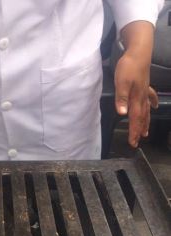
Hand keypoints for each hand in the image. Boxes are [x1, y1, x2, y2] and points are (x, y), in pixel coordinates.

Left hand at [115, 21, 157, 147]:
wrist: (139, 51)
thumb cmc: (128, 66)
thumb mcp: (121, 82)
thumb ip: (121, 98)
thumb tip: (122, 113)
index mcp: (136, 98)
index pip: (134, 118)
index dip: (133, 131)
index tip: (133, 143)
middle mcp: (142, 96)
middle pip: (141, 117)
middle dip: (139, 130)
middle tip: (137, 141)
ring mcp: (144, 90)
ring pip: (146, 110)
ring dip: (145, 121)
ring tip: (146, 131)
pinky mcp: (144, 84)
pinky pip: (149, 97)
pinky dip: (152, 103)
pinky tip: (154, 107)